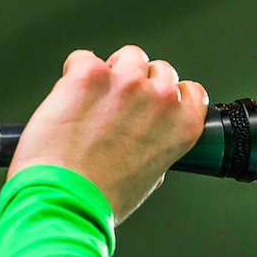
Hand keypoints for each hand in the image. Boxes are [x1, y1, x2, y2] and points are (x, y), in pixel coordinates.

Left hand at [7, 45, 208, 224]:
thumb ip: (157, 146)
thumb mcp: (150, 177)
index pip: (192, 91)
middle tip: (117, 106)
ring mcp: (126, 83)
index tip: (156, 101)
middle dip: (141, 83)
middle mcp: (161, 99)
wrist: (64, 200)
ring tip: (93, 99)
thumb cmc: (103, 199)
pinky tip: (70, 98)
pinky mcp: (90, 75)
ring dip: (113, 72)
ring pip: (128, 56)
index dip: (171, 94)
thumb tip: (146, 137)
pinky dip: (75, 74)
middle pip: (161, 69)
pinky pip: (84, 58)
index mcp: (183, 126)